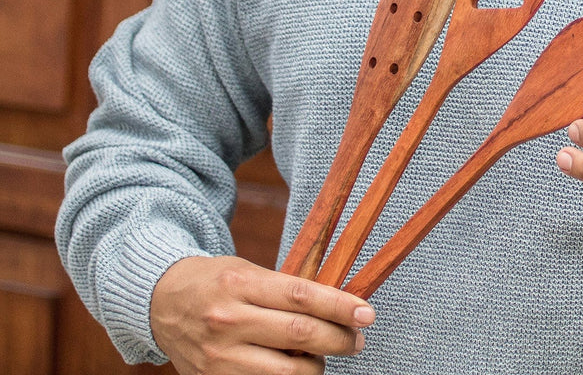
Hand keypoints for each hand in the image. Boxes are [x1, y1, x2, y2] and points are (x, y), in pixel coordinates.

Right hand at [149, 255, 374, 374]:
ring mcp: (219, 357)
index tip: (367, 314)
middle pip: (298, 336)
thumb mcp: (250, 271)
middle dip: (337, 340)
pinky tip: (295, 371)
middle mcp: (229, 321)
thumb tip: (336, 310)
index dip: (339, 306)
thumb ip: (287, 292)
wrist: (162, 302)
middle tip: (356, 340)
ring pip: (284, 374)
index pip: (302, 296)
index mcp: (242, 285)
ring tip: (322, 357)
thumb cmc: (217, 282)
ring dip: (314, 369)